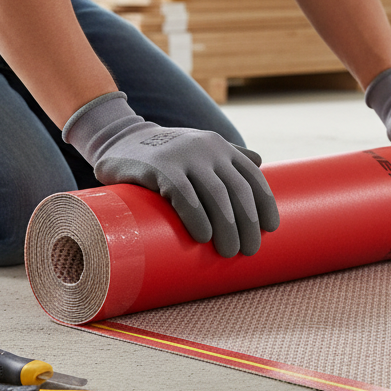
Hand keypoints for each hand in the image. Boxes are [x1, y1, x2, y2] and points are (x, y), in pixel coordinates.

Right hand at [63, 92, 279, 256]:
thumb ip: (227, 154)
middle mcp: (208, 149)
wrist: (120, 138)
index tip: (271, 228)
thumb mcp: (199, 147)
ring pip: (216, 195)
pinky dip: (197, 217)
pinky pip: (184, 195)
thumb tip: (259, 161)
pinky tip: (204, 236)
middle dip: (248, 223)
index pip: (252, 177)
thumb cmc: (167, 152)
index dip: (264, 203)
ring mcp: (185, 156)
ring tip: (229, 251)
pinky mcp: (160, 168)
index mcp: (222, 148)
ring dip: (227, 227)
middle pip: (237, 190)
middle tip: (249, 250)